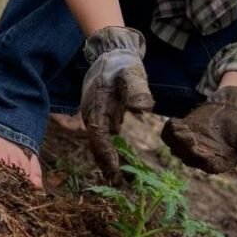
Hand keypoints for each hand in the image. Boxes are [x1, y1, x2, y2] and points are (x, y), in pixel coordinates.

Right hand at [80, 26, 154, 180]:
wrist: (112, 49)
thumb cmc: (122, 62)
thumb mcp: (132, 74)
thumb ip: (137, 91)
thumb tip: (143, 110)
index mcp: (96, 107)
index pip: (99, 138)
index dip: (106, 157)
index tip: (116, 174)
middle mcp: (93, 114)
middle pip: (97, 146)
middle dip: (107, 167)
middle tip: (121, 186)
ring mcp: (96, 114)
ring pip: (100, 143)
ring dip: (109, 161)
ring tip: (122, 181)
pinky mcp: (103, 113)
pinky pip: (105, 136)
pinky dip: (112, 150)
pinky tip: (122, 162)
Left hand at [161, 86, 236, 173]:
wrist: (228, 113)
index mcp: (219, 162)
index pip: (208, 165)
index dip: (203, 158)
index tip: (199, 149)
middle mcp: (200, 158)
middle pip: (189, 156)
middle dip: (187, 146)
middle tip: (188, 134)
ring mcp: (187, 147)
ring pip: (176, 146)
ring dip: (176, 138)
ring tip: (180, 126)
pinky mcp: (180, 134)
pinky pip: (169, 135)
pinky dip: (170, 129)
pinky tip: (175, 120)